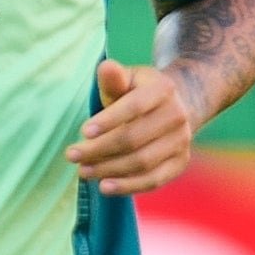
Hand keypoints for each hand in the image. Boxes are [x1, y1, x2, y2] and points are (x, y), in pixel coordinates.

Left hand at [67, 57, 203, 196]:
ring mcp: (182, 142)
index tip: (83, 132)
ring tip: (83, 171)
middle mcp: (178, 116)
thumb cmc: (140, 92)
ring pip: (142, 162)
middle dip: (99, 150)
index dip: (109, 121)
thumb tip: (106, 68)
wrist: (176, 106)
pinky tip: (104, 187)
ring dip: (109, 170)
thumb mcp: (127, 79)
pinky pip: (153, 180)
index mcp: (163, 89)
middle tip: (72, 155)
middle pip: (134, 139)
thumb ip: (114, 78)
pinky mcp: (179, 163)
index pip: (134, 106)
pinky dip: (128, 186)